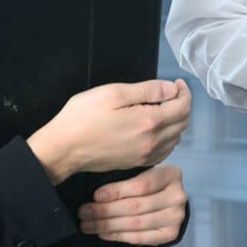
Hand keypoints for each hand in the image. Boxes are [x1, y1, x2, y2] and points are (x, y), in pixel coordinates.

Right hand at [28, 79, 191, 183]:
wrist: (62, 149)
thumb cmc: (82, 117)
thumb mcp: (113, 93)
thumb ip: (147, 90)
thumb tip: (171, 89)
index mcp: (148, 122)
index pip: (182, 106)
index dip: (184, 91)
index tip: (177, 83)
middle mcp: (152, 142)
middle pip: (183, 122)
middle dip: (181, 104)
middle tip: (171, 92)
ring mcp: (144, 156)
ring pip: (175, 138)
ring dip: (176, 121)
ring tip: (163, 107)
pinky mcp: (136, 163)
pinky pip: (164, 151)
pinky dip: (167, 138)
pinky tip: (156, 128)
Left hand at [79, 164, 186, 244]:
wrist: (169, 199)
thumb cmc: (150, 183)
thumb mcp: (143, 173)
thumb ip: (126, 178)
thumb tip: (96, 192)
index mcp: (171, 174)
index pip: (141, 185)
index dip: (117, 191)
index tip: (95, 196)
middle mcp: (178, 195)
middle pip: (136, 206)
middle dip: (106, 210)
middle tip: (84, 212)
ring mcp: (176, 216)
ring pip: (135, 223)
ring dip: (107, 225)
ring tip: (87, 223)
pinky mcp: (171, 234)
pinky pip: (139, 237)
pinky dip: (117, 235)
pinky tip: (102, 232)